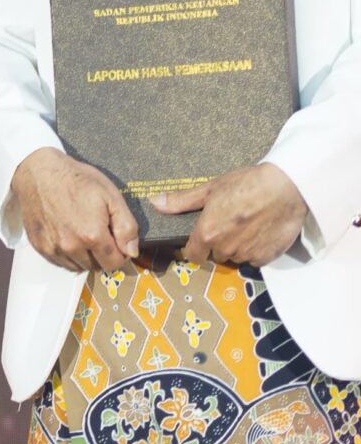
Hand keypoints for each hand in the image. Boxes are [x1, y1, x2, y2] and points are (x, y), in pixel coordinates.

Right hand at [11, 148, 139, 273]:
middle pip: (96, 267)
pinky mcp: (39, 246)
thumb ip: (126, 226)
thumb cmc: (76, 180)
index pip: (114, 263)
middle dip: (102, 255)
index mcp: (92, 236)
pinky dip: (67, 255)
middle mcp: (71, 247)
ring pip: (77, 267)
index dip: (120, 253)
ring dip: (84, 257)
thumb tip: (132, 251)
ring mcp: (53, 248)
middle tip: (98, 233)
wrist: (39, 173)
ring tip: (82, 234)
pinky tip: (67, 235)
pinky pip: (60, 262)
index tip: (116, 240)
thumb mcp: (111, 196)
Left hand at [156, 163, 309, 267]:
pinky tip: (261, 233)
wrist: (287, 187)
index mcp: (208, 233)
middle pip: (216, 255)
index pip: (192, 255)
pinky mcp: (267, 257)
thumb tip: (155, 202)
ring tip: (247, 226)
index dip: (194, 248)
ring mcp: (247, 254)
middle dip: (218, 244)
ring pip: (236, 257)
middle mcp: (226, 248)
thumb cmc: (248, 184)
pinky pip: (256, 259)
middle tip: (229, 225)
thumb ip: (182, 201)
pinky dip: (257, 250)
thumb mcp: (211, 189)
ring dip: (238, 247)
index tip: (200, 241)